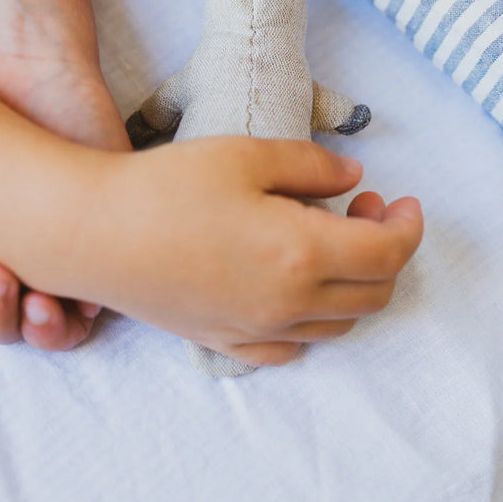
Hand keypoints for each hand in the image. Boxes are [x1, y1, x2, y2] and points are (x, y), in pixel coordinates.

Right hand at [74, 137, 422, 367]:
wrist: (94, 234)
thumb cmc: (168, 187)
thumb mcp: (248, 156)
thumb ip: (313, 166)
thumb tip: (354, 179)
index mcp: (301, 254)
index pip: (388, 253)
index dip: (408, 226)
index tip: (403, 201)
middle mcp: (288, 304)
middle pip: (373, 293)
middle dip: (387, 249)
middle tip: (366, 209)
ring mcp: (257, 329)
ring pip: (339, 323)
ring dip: (355, 282)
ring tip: (330, 238)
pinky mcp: (227, 340)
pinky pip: (293, 346)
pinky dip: (314, 318)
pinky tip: (295, 286)